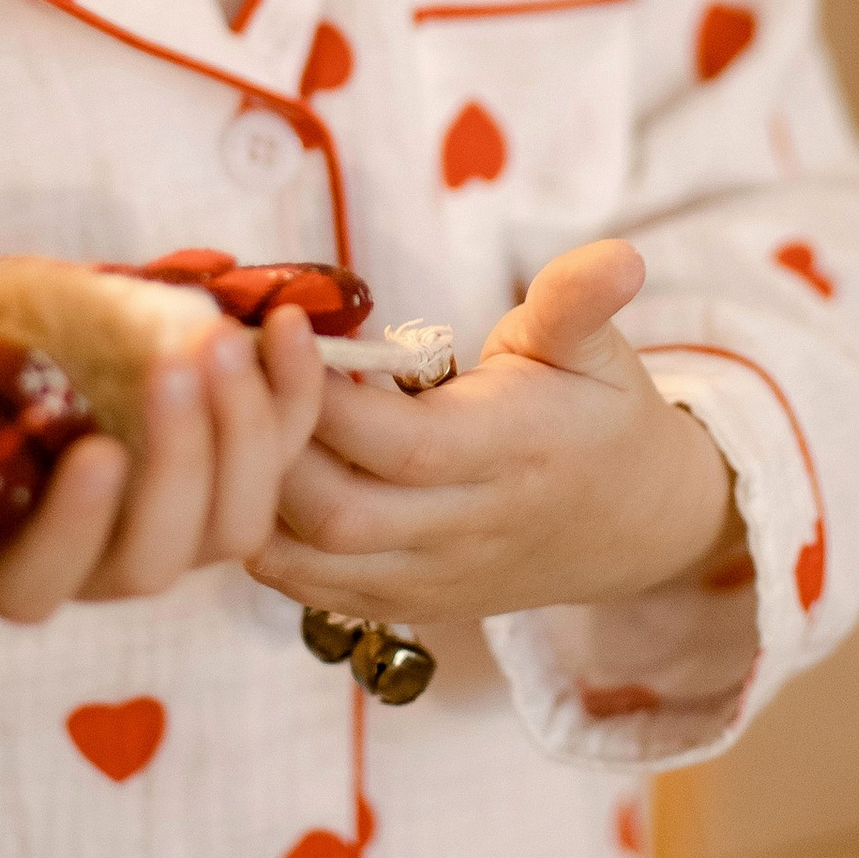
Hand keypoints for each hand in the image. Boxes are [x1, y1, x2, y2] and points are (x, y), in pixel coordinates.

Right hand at [0, 281, 327, 630]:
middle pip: (152, 559)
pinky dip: (293, 400)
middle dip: (179, 463)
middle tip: (177, 363)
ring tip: (228, 340)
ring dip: (243, 435)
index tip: (95, 450)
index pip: (37, 583)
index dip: (72, 530)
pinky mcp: (215, 480)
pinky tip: (286, 325)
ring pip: (228, 528)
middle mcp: (83, 566)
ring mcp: (157, 530)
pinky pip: (276, 464)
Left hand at [245, 239, 735, 627]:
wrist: (633, 524)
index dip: (325, 394)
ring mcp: (430, 577)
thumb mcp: (597, 347)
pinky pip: (308, 586)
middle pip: (338, 512)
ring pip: (310, 559)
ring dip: (251, 489)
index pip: (399, 444)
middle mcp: (466, 529)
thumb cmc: (600, 414)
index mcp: (511, 455)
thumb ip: (578, 301)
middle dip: (268, 441)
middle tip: (228, 366)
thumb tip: (621, 256)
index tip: (277, 326)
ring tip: (225, 414)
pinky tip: (242, 471)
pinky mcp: (403, 601)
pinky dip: (261, 535)